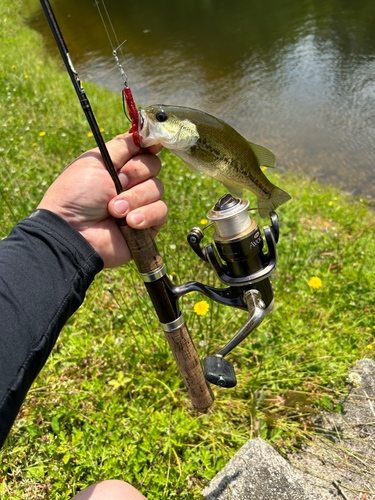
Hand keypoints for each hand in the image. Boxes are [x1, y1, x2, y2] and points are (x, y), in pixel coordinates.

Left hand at [37, 133, 166, 267]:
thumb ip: (122, 145)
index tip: (151, 146)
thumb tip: (144, 132)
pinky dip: (146, 215)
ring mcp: (140, 204)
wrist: (74, 232)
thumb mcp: (96, 161)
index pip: (142, 150)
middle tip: (116, 184)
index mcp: (117, 166)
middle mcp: (130, 183)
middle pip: (153, 166)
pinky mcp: (148, 225)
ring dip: (135, 198)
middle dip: (135, 173)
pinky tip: (129, 223)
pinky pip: (161, 211)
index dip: (149, 146)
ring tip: (114, 211)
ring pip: (158, 188)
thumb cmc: (77, 195)